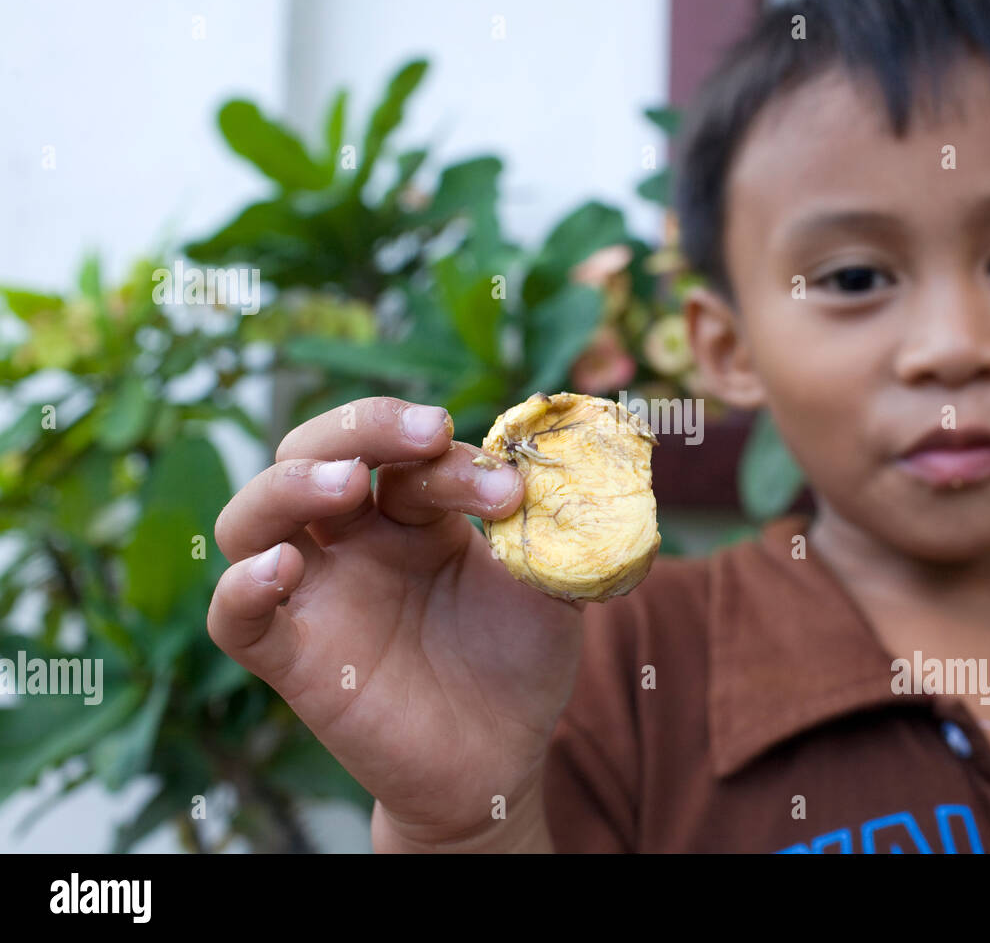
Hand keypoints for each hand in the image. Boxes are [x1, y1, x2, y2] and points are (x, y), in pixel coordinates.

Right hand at [206, 397, 583, 848]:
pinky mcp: (294, 660)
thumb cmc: (518, 664)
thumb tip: (557, 470)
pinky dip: (242, 588)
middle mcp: (354, 543)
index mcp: (414, 515)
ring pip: (251, 517)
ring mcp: (318, 596)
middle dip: (363, 426)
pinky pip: (236, 619)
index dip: (454, 458)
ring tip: (348, 482)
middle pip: (314, 452)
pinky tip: (281, 569)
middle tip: (427, 433)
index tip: (511, 487)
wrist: (500, 760)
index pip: (408, 457)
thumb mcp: (551, 587)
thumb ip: (550, 531)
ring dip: (290, 484)